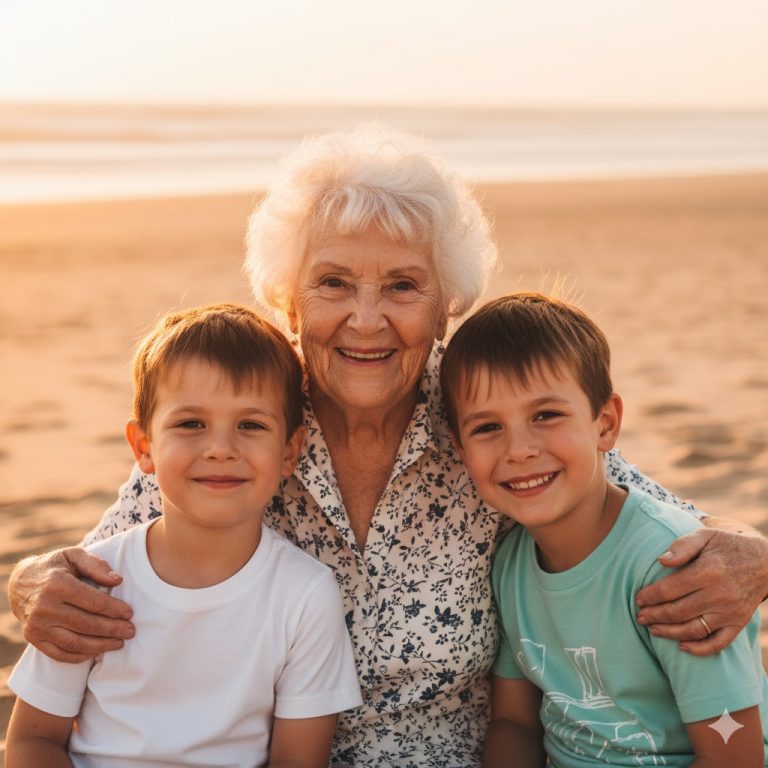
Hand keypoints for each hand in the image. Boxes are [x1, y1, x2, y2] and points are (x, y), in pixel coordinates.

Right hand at [8, 548, 134, 662]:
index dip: (114, 609)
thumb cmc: (55, 567)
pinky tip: (97, 652)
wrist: (20, 582)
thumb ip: (96, 565)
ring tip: (119, 643)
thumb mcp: (74, 555)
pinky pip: (59, 654)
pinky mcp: (33, 638)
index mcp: (56, 584)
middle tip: (130, 631)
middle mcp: (44, 607)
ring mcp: (37, 626)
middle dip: (112, 629)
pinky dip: (80, 656)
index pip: (92, 601)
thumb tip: (117, 580)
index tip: (130, 613)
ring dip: (100, 646)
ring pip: (74, 642)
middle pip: (85, 624)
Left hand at [635, 526, 767, 655]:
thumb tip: (662, 560)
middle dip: (654, 616)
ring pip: (694, 629)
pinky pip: (719, 643)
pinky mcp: (738, 623)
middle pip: (678, 612)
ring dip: (670, 633)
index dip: (650, 596)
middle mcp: (719, 595)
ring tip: (653, 630)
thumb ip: (683, 545)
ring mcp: (730, 612)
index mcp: (708, 571)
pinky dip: (700, 649)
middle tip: (639, 617)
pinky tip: (682, 646)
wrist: (766, 562)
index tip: (638, 599)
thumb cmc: (728, 546)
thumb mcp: (706, 536)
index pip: (670, 589)